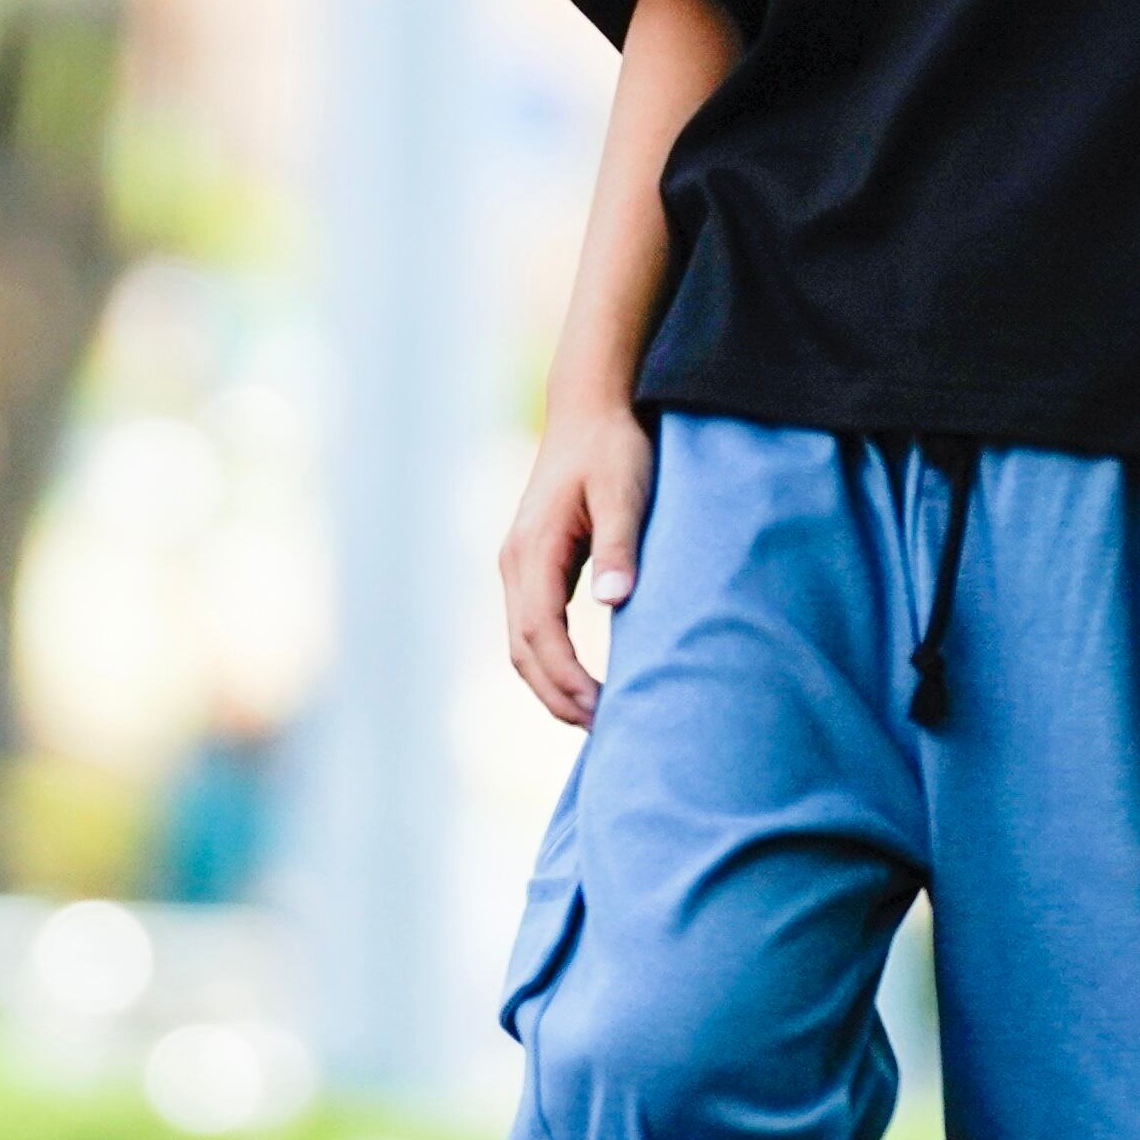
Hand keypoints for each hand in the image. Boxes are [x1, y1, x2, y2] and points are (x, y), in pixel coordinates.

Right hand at [500, 399, 657, 728]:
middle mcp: (514, 562)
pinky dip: (550, 663)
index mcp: (533, 550)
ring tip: (595, 718)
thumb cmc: (612, 448)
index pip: (540, 635)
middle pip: (522, 651)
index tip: (604, 711)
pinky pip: (530, 628)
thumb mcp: (625, 492)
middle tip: (605, 732)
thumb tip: (614, 602)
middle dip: (558, 696)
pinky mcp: (531, 564)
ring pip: (521, 644)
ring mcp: (517, 564)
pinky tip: (582, 680)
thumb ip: (619, 547)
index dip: (568, 680)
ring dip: (551, 685)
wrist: (588, 407)